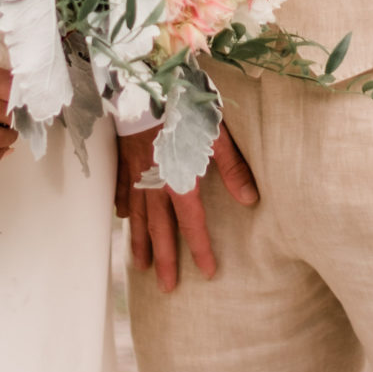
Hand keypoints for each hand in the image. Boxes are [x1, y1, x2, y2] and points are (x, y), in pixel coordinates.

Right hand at [118, 123, 259, 289]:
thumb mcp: (215, 136)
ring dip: (140, 242)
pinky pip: (121, 189)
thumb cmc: (184, 107)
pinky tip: (122, 218)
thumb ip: (233, 168)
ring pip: (137, 215)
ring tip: (141, 266)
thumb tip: (251, 200)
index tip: (207, 272)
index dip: (200, 249)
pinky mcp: (123, 158)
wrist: (144, 84)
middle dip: (165, 259)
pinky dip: (122, 205)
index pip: (192, 223)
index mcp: (180, 180)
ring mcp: (135, 173)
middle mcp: (155, 183)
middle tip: (167, 287)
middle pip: (160, 229)